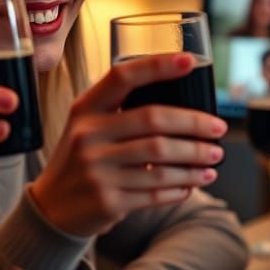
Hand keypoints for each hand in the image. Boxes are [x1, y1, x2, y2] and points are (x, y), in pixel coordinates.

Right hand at [30, 52, 226, 236]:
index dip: (157, 66)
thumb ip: (119, 111)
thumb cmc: (80, 159)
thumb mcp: (87, 126)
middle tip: (218, 129)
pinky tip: (194, 182)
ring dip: (195, 159)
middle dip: (194, 124)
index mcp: (85, 109)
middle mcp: (89, 136)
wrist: (51, 208)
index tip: (189, 61)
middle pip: (154, 121)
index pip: (123, 77)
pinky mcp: (109, 200)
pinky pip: (156, 191)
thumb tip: (181, 103)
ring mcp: (98, 170)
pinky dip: (181, 186)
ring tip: (214, 157)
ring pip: (161, 161)